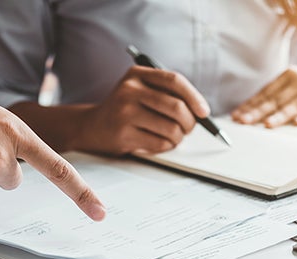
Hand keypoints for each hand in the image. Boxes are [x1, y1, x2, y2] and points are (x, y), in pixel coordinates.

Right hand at [77, 66, 209, 154]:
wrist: (92, 127)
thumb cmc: (126, 110)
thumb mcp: (141, 91)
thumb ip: (167, 94)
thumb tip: (200, 111)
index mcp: (137, 74)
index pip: (174, 81)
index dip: (194, 97)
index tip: (204, 112)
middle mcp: (130, 90)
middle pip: (176, 107)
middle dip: (189, 123)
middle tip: (188, 129)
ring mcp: (125, 112)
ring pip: (171, 128)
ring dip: (178, 138)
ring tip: (172, 137)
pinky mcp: (124, 134)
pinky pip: (160, 144)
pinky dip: (165, 146)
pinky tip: (157, 143)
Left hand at [231, 57, 296, 127]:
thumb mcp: (291, 83)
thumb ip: (271, 95)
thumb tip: (244, 111)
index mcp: (289, 76)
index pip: (266, 93)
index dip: (251, 105)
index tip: (237, 115)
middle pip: (277, 100)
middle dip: (259, 112)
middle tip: (245, 121)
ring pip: (295, 106)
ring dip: (280, 116)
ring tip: (267, 124)